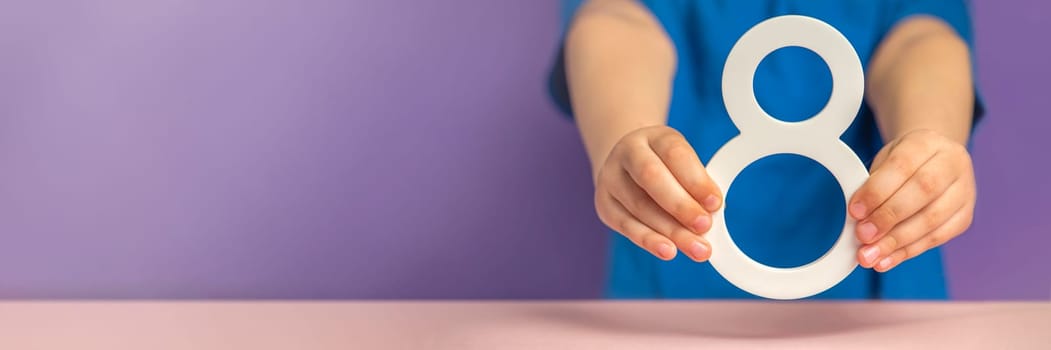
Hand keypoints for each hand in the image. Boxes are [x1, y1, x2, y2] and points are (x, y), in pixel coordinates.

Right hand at [593, 126, 723, 261]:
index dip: (696, 179)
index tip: (715, 203)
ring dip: (670, 230)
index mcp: (655, 136)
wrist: (627, 165)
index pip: (675, 154)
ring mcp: (611, 177)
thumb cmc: (665, 167)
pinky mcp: (604, 203)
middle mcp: (627, 152)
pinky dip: (649, 240)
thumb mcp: (683, 164)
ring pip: (639, 205)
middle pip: (651, 177)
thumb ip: (696, 186)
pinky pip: (626, 225)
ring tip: (696, 248)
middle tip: (704, 226)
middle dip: (680, 205)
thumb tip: (711, 216)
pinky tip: (668, 251)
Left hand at [849, 129, 975, 271]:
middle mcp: (952, 163)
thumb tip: (857, 219)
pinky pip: (938, 237)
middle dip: (888, 218)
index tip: (855, 211)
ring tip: (870, 256)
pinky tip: (886, 260)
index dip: (877, 191)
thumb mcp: (884, 161)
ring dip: (897, 242)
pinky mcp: (965, 216)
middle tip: (863, 236)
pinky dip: (908, 251)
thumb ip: (873, 185)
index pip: (902, 166)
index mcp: (926, 142)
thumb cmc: (903, 163)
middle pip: (922, 192)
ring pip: (932, 219)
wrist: (933, 161)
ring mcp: (964, 190)